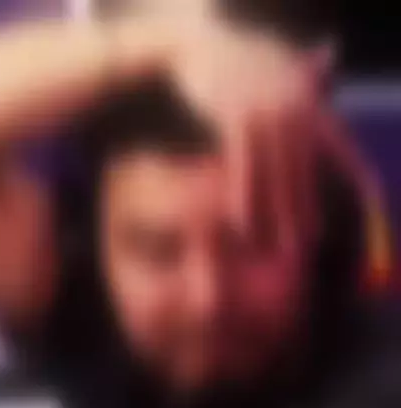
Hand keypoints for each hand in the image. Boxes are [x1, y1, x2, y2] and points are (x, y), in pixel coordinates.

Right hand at [169, 22, 320, 248]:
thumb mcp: (267, 98)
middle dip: (300, 210)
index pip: (326, 153)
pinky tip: (244, 223)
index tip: (317, 229)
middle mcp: (296, 101)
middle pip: (301, 169)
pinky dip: (246, 195)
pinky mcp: (240, 113)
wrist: (196, 46)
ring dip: (277, 212)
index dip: (320, 193)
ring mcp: (269, 107)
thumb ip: (288, 126)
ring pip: (277, 172)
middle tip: (301, 246)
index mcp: (308, 99)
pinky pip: (245, 164)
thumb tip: (296, 165)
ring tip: (276, 246)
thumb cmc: (231, 75)